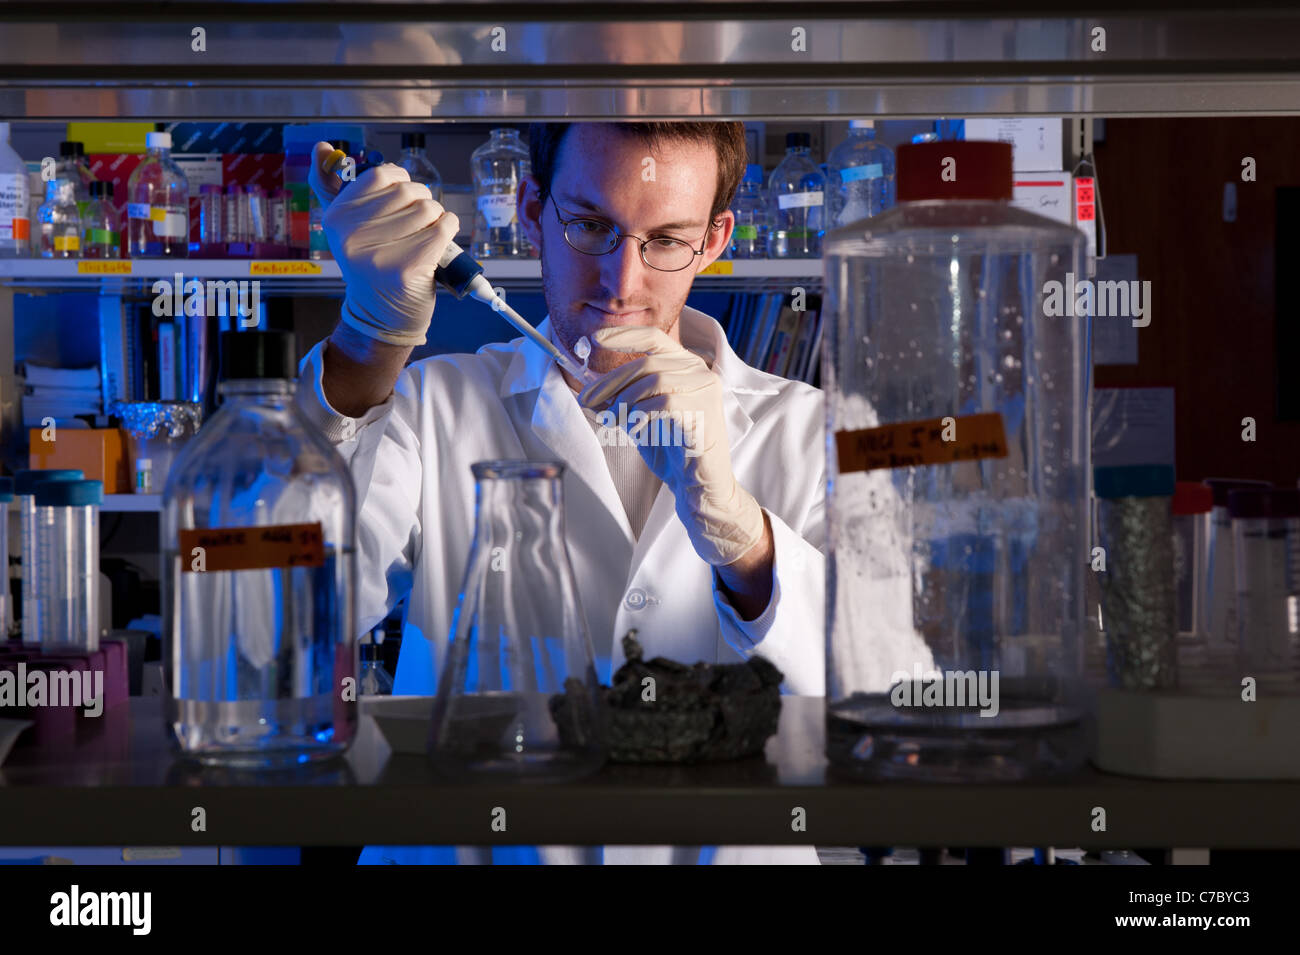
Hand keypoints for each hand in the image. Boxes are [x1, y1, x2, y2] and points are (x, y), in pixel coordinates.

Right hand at [308, 141, 458, 347]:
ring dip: (437, 219)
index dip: (401, 182)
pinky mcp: (406, 268)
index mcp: (336, 217)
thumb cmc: (372, 265)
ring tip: (425, 237)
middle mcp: (351, 234)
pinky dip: (449, 231)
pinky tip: (439, 244)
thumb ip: (333, 188)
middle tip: (416, 227)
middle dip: (422, 203)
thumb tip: (320, 146)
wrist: (382, 316)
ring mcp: (377, 253)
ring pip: (428, 209)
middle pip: (409, 191)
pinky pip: (443, 229)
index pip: (381, 175)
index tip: (401, 201)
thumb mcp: (348, 227)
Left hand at [577, 326, 764, 566]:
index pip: (655, 338)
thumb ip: (621, 400)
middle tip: (588, 400)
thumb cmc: (673, 451)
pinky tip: (635, 429)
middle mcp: (700, 372)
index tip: (596, 338)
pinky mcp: (704, 412)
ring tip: (613, 421)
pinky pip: (663, 403)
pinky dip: (641, 415)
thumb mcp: (639, 418)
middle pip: (647, 362)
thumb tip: (590, 387)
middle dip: (611, 381)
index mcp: (686, 367)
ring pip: (654, 380)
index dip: (624, 335)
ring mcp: (706, 391)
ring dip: (625, 401)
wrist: (699, 486)